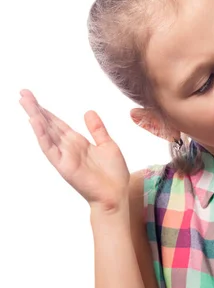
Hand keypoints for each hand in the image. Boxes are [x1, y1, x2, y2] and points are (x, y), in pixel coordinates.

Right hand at [19, 89, 129, 210]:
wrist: (116, 194)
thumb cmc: (114, 174)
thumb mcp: (108, 145)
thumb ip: (97, 129)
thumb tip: (88, 111)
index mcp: (78, 142)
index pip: (58, 123)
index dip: (47, 110)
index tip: (33, 97)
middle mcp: (68, 147)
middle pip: (49, 124)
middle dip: (36, 108)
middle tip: (22, 92)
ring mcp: (64, 156)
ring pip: (46, 133)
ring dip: (35, 116)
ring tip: (24, 101)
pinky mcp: (64, 165)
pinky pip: (50, 148)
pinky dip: (42, 135)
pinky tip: (35, 121)